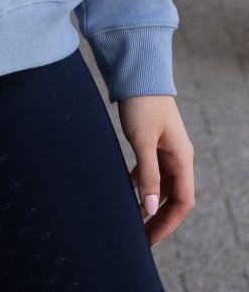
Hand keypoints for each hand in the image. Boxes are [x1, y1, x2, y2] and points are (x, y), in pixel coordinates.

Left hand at [117, 94, 194, 246]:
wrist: (137, 73)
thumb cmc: (141, 103)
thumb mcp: (142, 140)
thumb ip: (147, 174)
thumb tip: (149, 208)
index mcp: (182, 158)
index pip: (182, 201)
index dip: (167, 222)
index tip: (150, 238)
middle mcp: (178, 156)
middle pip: (173, 197)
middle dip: (159, 218)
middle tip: (141, 236)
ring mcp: (166, 149)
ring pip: (162, 184)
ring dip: (150, 202)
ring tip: (133, 219)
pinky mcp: (153, 141)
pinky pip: (152, 170)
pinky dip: (142, 183)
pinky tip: (128, 190)